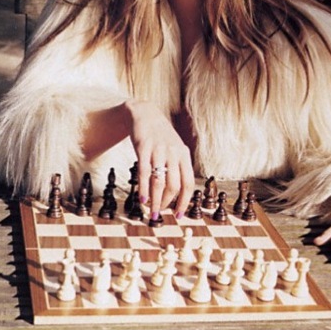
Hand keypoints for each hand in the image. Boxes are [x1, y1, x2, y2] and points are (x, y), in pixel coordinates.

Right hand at [124, 99, 194, 218]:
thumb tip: (176, 195)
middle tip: (160, 213)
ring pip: (159, 181)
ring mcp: (159, 150)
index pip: (188, 183)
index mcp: (184, 155)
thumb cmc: (160, 137)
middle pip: (174, 185)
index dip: (184, 201)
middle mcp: (173, 153)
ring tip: (151, 211)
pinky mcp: (143, 148)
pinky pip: (144, 172)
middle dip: (167, 203)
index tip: (178, 215)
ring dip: (156, 200)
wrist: (145, 114)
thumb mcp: (174, 150)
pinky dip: (143, 188)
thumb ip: (176, 168)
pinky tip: (142, 200)